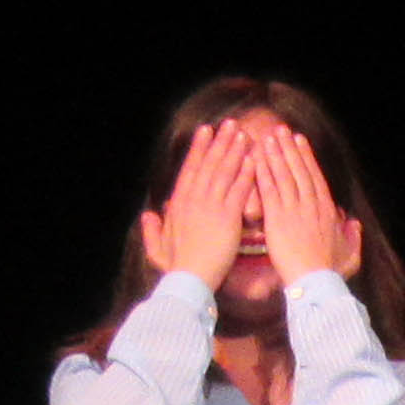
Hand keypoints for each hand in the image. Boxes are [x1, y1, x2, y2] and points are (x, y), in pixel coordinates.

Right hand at [142, 119, 257, 290]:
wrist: (189, 280)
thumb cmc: (175, 267)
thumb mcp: (157, 247)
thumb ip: (153, 230)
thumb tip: (149, 214)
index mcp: (179, 204)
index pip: (190, 169)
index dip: (199, 149)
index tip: (206, 132)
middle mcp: (194, 199)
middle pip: (209, 164)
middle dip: (220, 142)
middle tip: (230, 124)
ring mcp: (210, 206)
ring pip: (224, 172)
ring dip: (234, 151)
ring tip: (243, 134)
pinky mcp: (227, 217)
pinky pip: (238, 190)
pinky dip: (246, 174)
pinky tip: (255, 160)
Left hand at [254, 123, 362, 282]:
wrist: (316, 282)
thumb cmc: (331, 271)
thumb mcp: (349, 254)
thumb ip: (352, 236)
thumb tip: (354, 223)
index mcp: (327, 211)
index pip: (315, 177)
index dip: (306, 157)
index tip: (299, 142)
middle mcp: (311, 205)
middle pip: (299, 170)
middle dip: (289, 148)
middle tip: (281, 130)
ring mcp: (294, 210)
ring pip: (284, 175)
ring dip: (275, 154)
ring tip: (267, 137)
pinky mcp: (277, 218)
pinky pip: (269, 190)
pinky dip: (263, 173)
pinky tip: (255, 160)